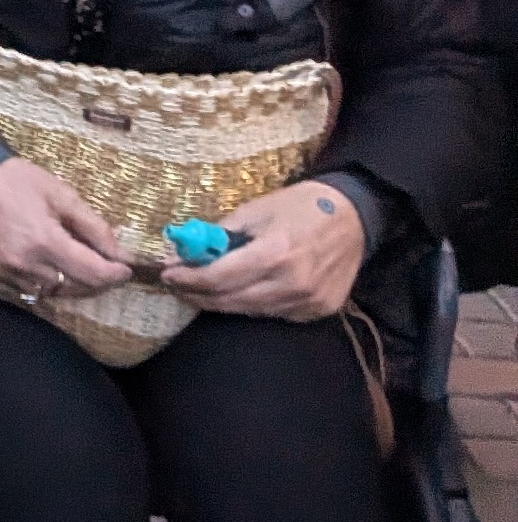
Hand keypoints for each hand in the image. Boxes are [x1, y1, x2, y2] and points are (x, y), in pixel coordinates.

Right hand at [0, 155, 128, 301]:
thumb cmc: (13, 180)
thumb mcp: (59, 193)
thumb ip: (92, 225)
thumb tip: (118, 251)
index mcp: (45, 241)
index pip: (92, 272)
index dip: (115, 274)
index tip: (125, 268)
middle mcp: (25, 264)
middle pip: (75, 288)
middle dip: (97, 280)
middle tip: (107, 266)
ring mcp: (6, 273)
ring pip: (52, 292)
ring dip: (72, 283)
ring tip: (80, 265)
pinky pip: (29, 288)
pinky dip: (45, 281)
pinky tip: (50, 265)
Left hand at [173, 178, 365, 322]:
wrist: (354, 217)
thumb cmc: (301, 206)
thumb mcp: (256, 209)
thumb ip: (221, 234)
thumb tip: (184, 250)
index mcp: (275, 252)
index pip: (220, 277)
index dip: (189, 279)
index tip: (167, 274)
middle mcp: (293, 283)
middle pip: (231, 301)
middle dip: (198, 294)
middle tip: (178, 285)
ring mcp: (308, 301)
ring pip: (250, 312)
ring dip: (222, 302)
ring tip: (202, 290)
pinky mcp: (318, 311)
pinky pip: (273, 314)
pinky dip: (252, 305)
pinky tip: (240, 293)